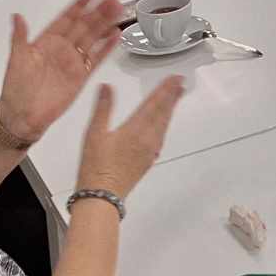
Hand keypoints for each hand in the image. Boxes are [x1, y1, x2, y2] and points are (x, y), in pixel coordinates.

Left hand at [0, 0, 127, 143]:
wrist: (23, 117)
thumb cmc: (16, 89)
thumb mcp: (15, 60)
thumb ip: (19, 37)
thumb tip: (16, 16)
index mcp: (46, 41)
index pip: (66, 18)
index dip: (79, 5)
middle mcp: (62, 48)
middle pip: (84, 25)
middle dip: (99, 10)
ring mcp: (73, 61)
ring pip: (93, 38)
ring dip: (106, 24)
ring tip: (119, 11)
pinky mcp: (81, 76)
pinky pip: (97, 58)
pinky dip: (107, 47)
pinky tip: (116, 36)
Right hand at [76, 76, 185, 199]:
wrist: (102, 196)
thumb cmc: (96, 167)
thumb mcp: (94, 133)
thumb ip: (103, 108)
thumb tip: (106, 87)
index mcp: (135, 129)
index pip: (154, 104)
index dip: (165, 89)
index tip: (175, 79)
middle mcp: (147, 139)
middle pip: (163, 113)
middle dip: (172, 96)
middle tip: (181, 84)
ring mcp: (150, 151)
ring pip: (164, 125)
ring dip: (171, 110)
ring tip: (176, 98)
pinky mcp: (148, 160)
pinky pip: (161, 137)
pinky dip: (165, 125)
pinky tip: (164, 125)